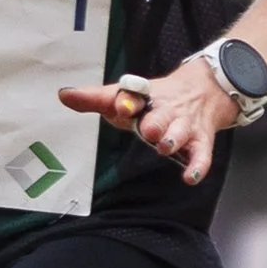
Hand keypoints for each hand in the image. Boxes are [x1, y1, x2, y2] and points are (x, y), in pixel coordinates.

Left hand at [58, 58, 245, 185]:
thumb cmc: (155, 101)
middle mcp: (166, 110)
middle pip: (160, 115)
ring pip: (180, 132)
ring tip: (164, 146)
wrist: (203, 91)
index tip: (119, 105)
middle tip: (147, 129)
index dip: (127, 101)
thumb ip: (95, 99)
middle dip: (154, 123)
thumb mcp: (126, 96)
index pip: (135, 96)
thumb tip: (64, 95)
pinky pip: (202, 154)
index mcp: (145, 98)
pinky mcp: (200, 141)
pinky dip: (198, 166)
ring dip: (172, 139)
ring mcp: (184, 126)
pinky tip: (190, 177)